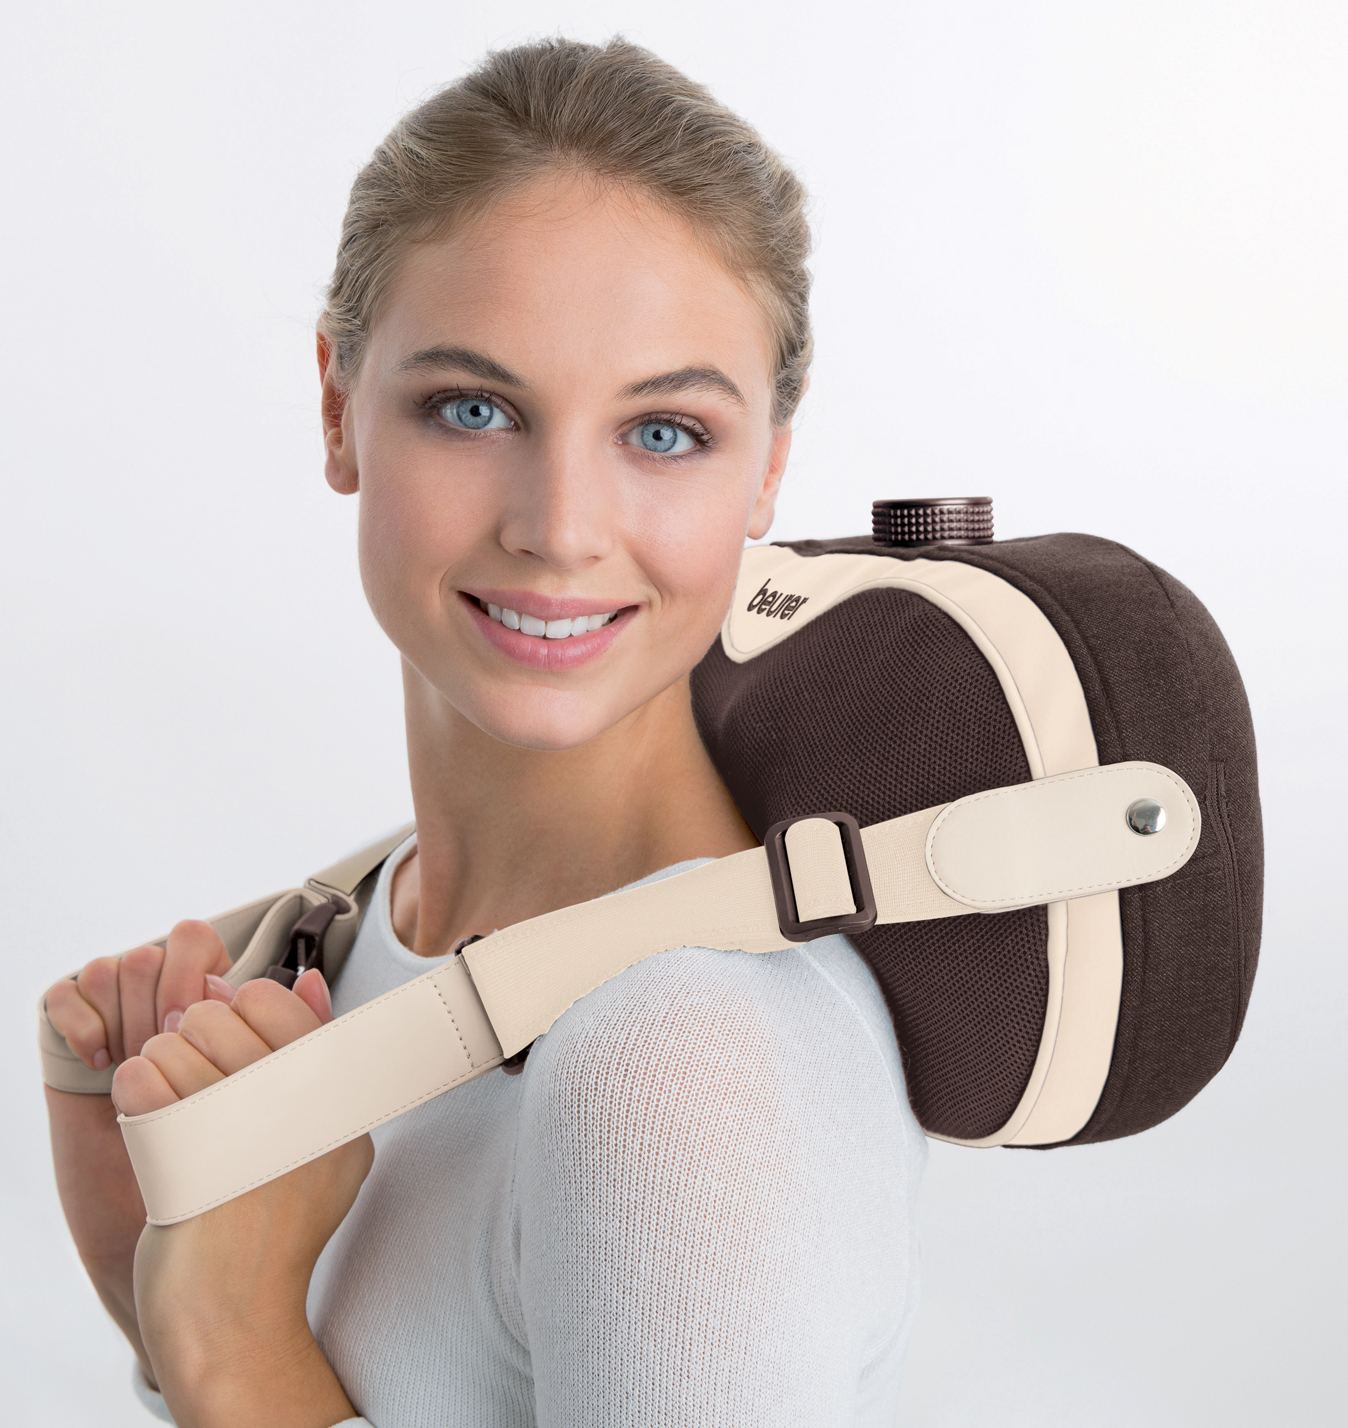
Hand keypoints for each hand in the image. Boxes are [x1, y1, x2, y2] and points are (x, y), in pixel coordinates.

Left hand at [114, 970, 370, 1427]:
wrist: (237, 1313)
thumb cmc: (277, 1220)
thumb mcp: (326, 1137)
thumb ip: (319, 1055)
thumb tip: (305, 977)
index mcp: (335, 1096)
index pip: (274, 1000)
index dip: (240, 1011)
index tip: (231, 1048)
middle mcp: (298, 1108)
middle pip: (215, 1015)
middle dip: (191, 1035)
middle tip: (194, 1077)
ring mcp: (244, 1132)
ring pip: (171, 1042)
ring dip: (158, 1063)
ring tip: (173, 1103)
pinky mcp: (188, 1157)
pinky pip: (140, 1078)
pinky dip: (134, 1090)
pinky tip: (150, 1120)